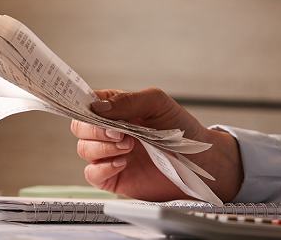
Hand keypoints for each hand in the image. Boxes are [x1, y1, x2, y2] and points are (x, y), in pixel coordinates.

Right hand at [70, 87, 242, 201]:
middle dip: (95, 129)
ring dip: (103, 147)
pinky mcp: (114, 177)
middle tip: (120, 132)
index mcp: (117, 109)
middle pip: (80, 127)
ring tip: (129, 146)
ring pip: (84, 149)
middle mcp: (110, 131)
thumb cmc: (182, 130)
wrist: (200, 163)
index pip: (88, 103)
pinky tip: (123, 163)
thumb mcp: (157, 104)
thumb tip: (98, 107)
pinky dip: (103, 167)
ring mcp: (110, 154)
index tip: (91, 110)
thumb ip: (128, 101)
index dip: (83, 106)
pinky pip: (92, 173)